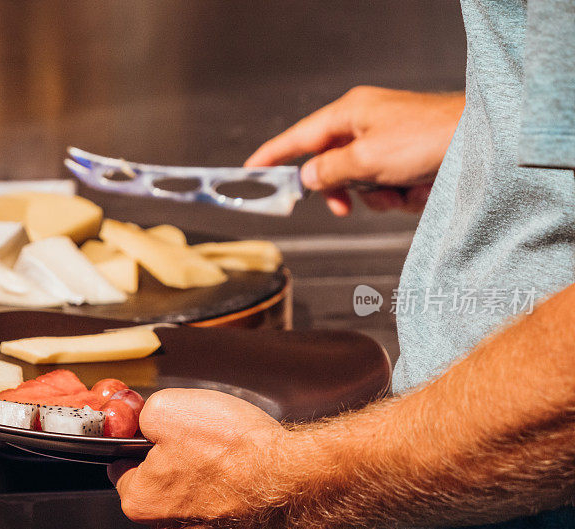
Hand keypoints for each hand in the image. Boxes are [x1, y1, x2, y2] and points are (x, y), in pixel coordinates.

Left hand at [108, 389, 286, 528]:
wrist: (292, 477)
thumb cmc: (235, 450)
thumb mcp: (168, 406)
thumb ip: (143, 414)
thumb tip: (142, 417)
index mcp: (141, 500)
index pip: (121, 466)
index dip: (139, 439)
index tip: (156, 428)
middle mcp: (167, 527)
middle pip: (157, 481)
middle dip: (172, 456)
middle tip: (197, 435)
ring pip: (189, 493)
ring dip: (201, 472)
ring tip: (224, 451)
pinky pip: (219, 503)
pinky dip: (226, 486)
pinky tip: (239, 468)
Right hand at [245, 86, 463, 215]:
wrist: (485, 146)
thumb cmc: (428, 138)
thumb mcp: (367, 159)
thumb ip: (329, 171)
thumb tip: (309, 176)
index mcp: (351, 113)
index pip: (299, 136)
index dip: (274, 154)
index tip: (252, 169)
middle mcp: (367, 125)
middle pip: (331, 166)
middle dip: (341, 191)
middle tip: (343, 207)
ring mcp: (389, 144)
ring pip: (360, 184)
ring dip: (376, 196)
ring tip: (399, 190)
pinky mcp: (409, 161)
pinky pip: (387, 188)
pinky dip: (399, 196)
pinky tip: (419, 190)